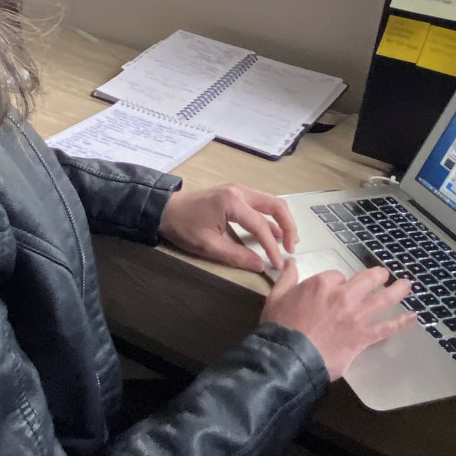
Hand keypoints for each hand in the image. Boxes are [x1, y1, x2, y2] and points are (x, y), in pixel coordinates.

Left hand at [158, 183, 297, 272]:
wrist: (164, 209)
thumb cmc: (183, 226)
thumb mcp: (208, 245)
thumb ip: (236, 255)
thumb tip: (262, 265)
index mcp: (233, 203)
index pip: (262, 226)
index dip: (273, 247)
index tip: (278, 264)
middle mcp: (240, 191)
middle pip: (276, 205)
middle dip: (289, 227)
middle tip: (291, 248)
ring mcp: (239, 190)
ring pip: (271, 202)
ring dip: (282, 220)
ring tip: (288, 242)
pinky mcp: (236, 193)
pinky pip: (261, 203)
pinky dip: (271, 217)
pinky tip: (273, 233)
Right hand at [262, 259, 416, 380]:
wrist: (288, 356)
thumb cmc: (280, 328)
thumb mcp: (275, 297)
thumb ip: (286, 278)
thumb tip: (290, 262)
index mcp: (321, 284)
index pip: (337, 276)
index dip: (337, 283)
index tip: (334, 290)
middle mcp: (343, 296)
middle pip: (367, 280)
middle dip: (377, 276)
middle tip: (383, 275)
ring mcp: (355, 316)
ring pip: (382, 299)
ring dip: (397, 290)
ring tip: (408, 285)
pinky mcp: (363, 336)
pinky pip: (386, 328)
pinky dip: (401, 322)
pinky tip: (413, 317)